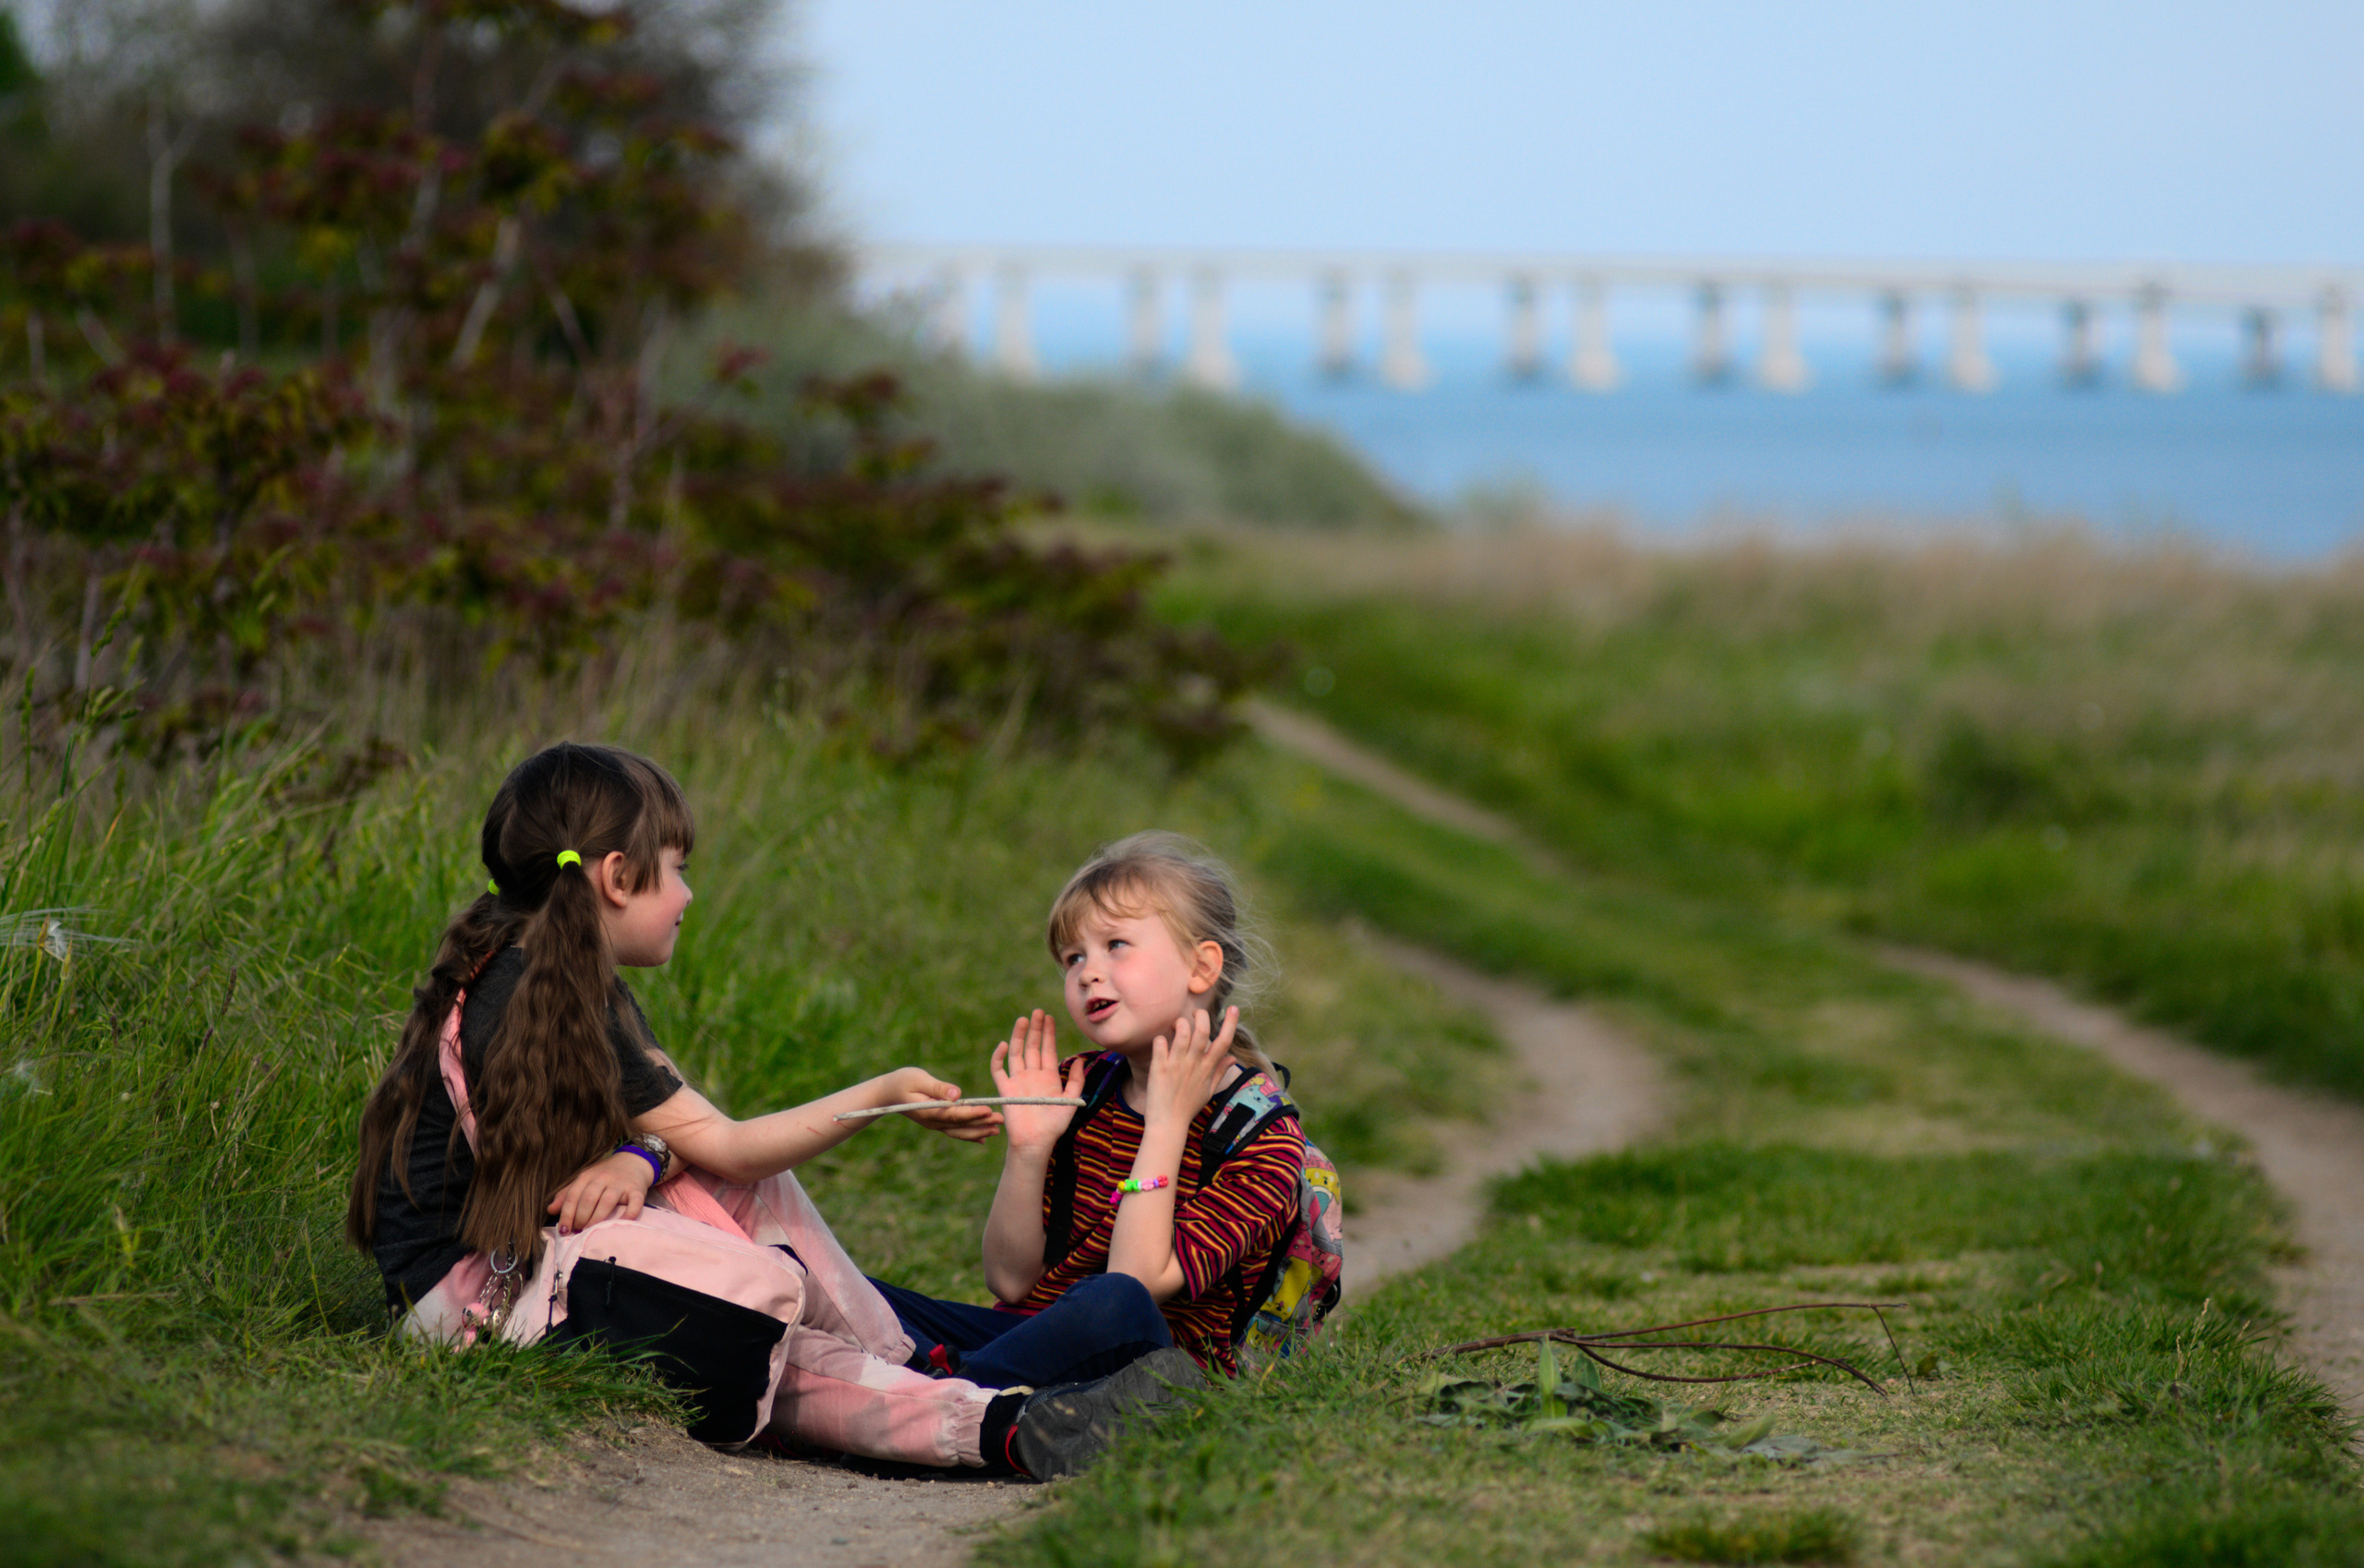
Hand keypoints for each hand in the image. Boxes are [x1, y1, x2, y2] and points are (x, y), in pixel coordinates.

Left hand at [548, 1149, 652, 1234]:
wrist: (634, 1161)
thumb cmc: (606, 1175)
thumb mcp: (585, 1180)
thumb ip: (567, 1195)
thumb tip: (550, 1210)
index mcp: (587, 1176)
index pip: (573, 1196)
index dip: (566, 1215)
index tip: (563, 1230)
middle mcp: (603, 1178)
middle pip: (588, 1199)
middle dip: (580, 1219)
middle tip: (579, 1231)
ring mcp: (620, 1183)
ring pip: (607, 1202)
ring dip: (597, 1220)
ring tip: (591, 1231)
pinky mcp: (637, 1190)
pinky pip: (634, 1203)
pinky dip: (629, 1215)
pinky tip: (620, 1224)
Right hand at [887, 1066, 1004, 1142]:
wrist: (887, 1093)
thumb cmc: (902, 1081)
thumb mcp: (918, 1079)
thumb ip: (937, 1087)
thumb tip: (956, 1094)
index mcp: (929, 1111)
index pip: (954, 1114)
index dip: (972, 1113)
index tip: (988, 1111)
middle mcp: (933, 1122)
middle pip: (961, 1125)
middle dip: (981, 1123)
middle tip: (1001, 1120)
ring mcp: (935, 1124)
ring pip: (960, 1131)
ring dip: (979, 1131)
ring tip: (997, 1129)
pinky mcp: (937, 1122)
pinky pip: (955, 1131)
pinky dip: (970, 1135)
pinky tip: (983, 1138)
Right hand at [990, 1009, 1085, 1153]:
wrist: (1037, 1141)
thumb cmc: (1055, 1125)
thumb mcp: (1071, 1101)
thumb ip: (1076, 1081)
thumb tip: (1080, 1060)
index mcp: (1048, 1076)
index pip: (1048, 1049)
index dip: (1048, 1033)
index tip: (1049, 1017)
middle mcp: (1032, 1075)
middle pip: (1033, 1046)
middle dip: (1036, 1029)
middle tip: (1038, 1012)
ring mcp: (1018, 1081)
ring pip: (1017, 1053)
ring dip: (1019, 1036)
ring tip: (1023, 1020)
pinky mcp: (1005, 1089)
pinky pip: (999, 1070)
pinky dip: (998, 1057)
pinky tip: (1004, 1044)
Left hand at [1143, 1006, 1237, 1127]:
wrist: (1168, 1124)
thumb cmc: (1188, 1107)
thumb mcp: (1208, 1090)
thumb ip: (1220, 1072)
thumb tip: (1233, 1058)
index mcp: (1207, 1068)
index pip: (1224, 1042)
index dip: (1231, 1023)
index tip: (1234, 1008)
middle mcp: (1193, 1064)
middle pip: (1202, 1031)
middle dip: (1200, 1016)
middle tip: (1195, 1013)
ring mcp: (1176, 1065)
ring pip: (1181, 1033)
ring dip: (1179, 1024)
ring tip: (1176, 1025)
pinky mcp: (1159, 1068)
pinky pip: (1159, 1044)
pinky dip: (1160, 1039)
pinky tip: (1160, 1043)